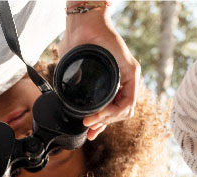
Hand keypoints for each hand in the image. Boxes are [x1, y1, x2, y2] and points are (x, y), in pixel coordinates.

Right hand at [60, 9, 140, 139]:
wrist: (82, 25)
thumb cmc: (77, 43)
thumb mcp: (73, 73)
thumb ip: (74, 86)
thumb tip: (65, 101)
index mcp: (112, 82)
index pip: (112, 110)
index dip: (100, 124)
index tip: (89, 131)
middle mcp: (123, 81)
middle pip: (119, 113)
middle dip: (102, 125)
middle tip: (88, 129)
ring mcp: (129, 76)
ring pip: (125, 111)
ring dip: (107, 121)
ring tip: (91, 122)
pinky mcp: (131, 70)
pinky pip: (129, 100)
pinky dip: (115, 112)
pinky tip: (101, 115)